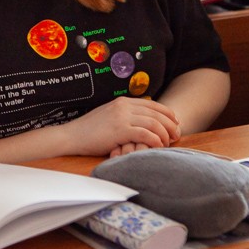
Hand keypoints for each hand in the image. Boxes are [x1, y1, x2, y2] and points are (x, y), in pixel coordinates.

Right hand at [63, 97, 179, 156]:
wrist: (72, 136)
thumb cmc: (89, 131)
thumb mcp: (109, 117)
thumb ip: (124, 116)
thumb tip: (141, 122)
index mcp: (122, 101)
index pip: (152, 104)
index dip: (167, 113)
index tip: (175, 122)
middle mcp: (123, 106)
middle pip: (156, 113)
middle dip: (171, 124)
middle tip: (177, 135)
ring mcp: (121, 117)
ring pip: (153, 122)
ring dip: (165, 133)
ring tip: (169, 142)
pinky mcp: (119, 130)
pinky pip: (145, 134)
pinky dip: (155, 140)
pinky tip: (158, 146)